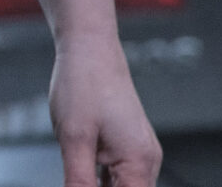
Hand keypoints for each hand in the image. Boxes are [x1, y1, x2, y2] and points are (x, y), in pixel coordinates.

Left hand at [48, 33, 159, 186]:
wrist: (89, 48)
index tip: (80, 186)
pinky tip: (81, 177)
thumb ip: (79, 181)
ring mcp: (138, 153)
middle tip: (76, 177)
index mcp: (139, 162)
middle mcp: (146, 161)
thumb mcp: (74, 139)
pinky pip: (118, 176)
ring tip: (78, 172)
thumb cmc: (83, 84)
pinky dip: (100, 182)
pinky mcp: (127, 146)